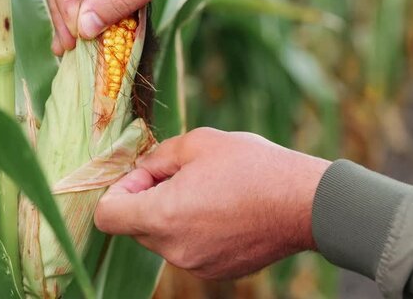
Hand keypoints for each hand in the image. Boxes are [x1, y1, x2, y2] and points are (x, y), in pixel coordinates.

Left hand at [94, 127, 330, 279]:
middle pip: (135, 226)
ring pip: (163, 238)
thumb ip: (157, 156)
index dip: (118, 191)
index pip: (107, 215)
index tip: (144, 175)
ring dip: (172, 215)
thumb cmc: (253, 166)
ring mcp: (196, 265)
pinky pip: (188, 249)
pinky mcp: (217, 271)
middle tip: (179, 175)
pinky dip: (194, 230)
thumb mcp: (198, 142)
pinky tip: (223, 210)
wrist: (304, 203)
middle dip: (146, 199)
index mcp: (162, 216)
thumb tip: (142, 170)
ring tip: (207, 191)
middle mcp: (173, 249)